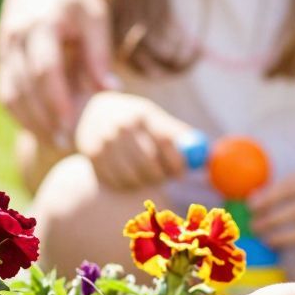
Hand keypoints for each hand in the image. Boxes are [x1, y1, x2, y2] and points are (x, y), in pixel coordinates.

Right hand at [0, 0, 114, 146]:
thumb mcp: (95, 15)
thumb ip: (99, 53)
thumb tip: (109, 91)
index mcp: (41, 24)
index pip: (44, 70)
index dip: (56, 101)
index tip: (72, 125)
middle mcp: (15, 38)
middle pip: (23, 88)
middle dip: (43, 119)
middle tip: (66, 142)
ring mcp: (3, 48)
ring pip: (9, 94)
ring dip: (29, 122)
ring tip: (54, 140)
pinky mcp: (1, 56)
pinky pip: (5, 91)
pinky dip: (19, 113)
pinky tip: (40, 126)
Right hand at [74, 92, 190, 191]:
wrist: (98, 111)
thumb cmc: (138, 120)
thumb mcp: (157, 118)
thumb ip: (179, 135)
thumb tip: (204, 156)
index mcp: (143, 114)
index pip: (165, 141)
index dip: (177, 162)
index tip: (181, 174)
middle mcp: (122, 125)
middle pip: (147, 162)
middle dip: (159, 176)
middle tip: (163, 180)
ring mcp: (104, 140)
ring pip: (130, 175)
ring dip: (141, 182)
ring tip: (144, 176)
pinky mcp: (90, 154)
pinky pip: (113, 180)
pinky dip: (123, 183)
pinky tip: (126, 175)